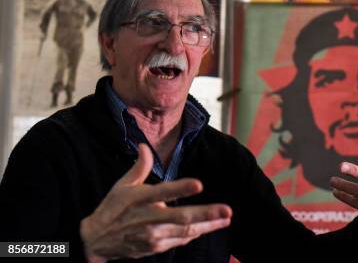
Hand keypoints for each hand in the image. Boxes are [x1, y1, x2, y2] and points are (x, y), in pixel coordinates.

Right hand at [80, 144, 231, 261]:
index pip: (162, 192)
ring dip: (208, 226)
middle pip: (180, 217)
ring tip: (226, 218)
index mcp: (140, 199)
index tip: (199, 184)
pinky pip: (181, 240)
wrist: (95, 241)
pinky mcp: (156, 247)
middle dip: (206, 214)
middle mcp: (148, 219)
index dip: (181, 188)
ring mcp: (153, 236)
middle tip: (227, 210)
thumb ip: (140, 166)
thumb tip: (145, 145)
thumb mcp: (122, 185)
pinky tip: (211, 226)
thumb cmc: (113, 208)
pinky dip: (196, 233)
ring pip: (185, 231)